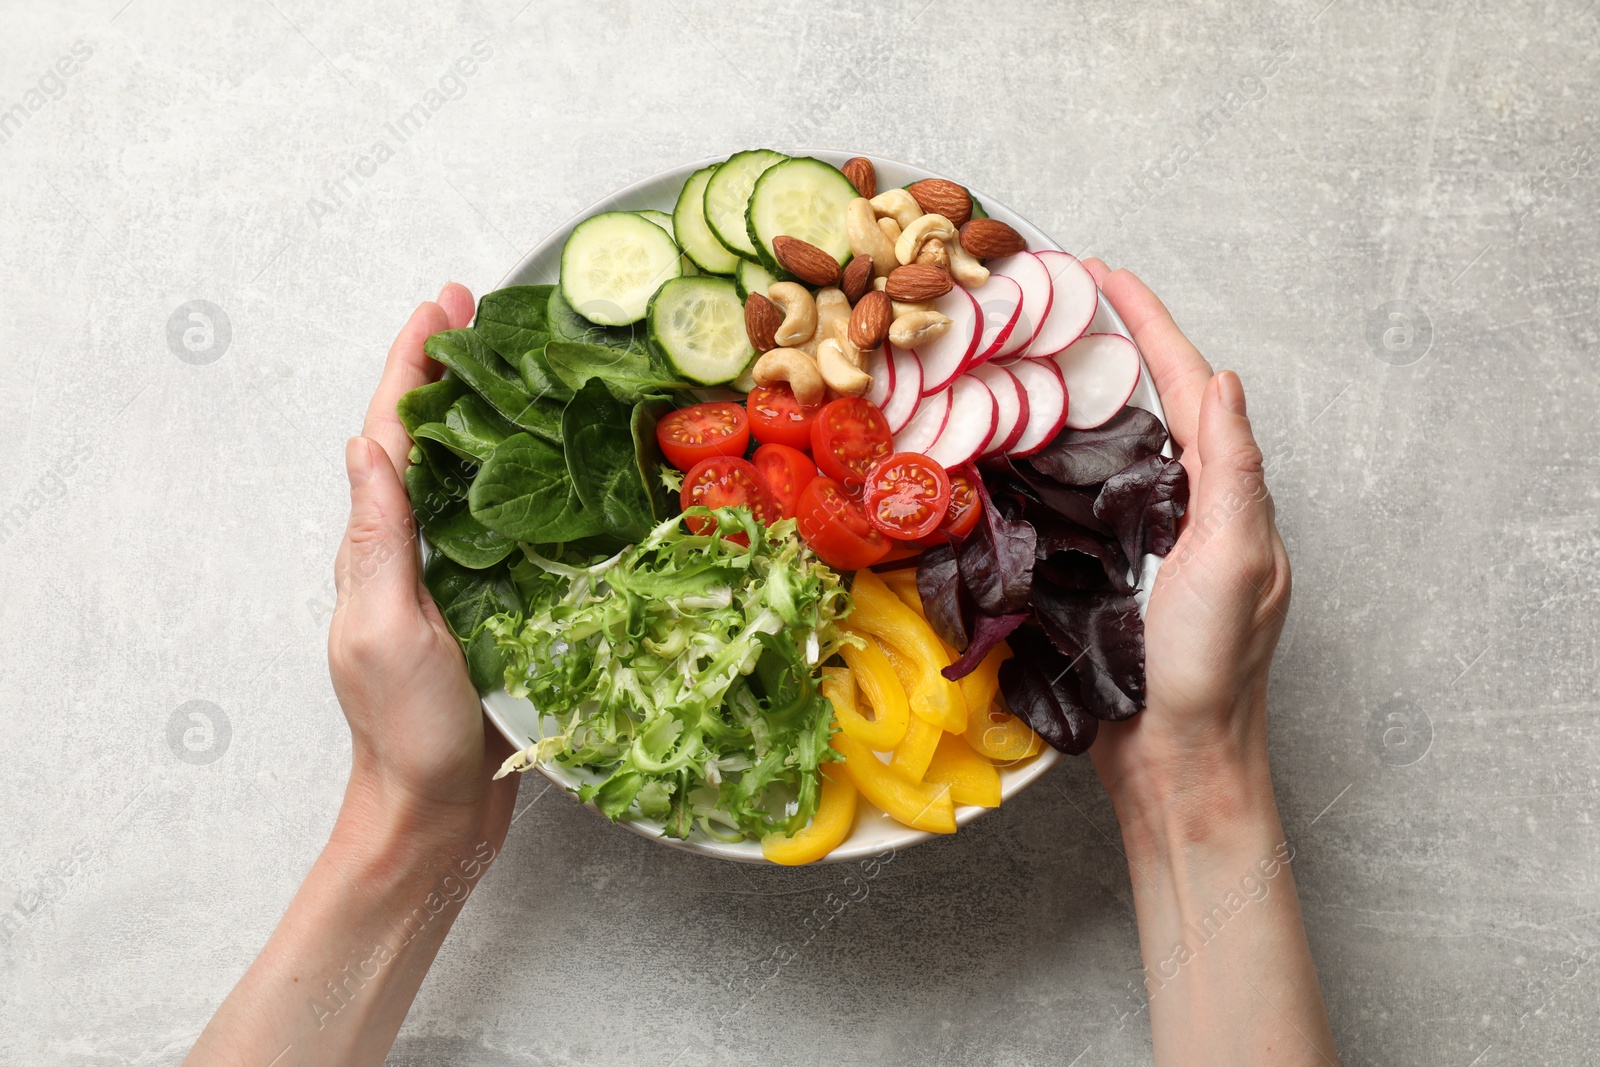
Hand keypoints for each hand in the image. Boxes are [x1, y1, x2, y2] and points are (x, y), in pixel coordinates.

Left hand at [328, 282, 518, 853]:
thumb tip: (365, 444)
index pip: (390, 432)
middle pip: (430, 439)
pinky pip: (510, 525)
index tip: (441, 302)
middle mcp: (413, 551)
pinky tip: (563, 463)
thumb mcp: (383, 630)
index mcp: (378, 547)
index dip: (414, 363)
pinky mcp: (496, 605)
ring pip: (472, 475)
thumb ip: (375, 540)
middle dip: (454, 369)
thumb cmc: (404, 733)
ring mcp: (454, 578)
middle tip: (490, 308)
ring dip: (494, 413)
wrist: (438, 814)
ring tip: (529, 362)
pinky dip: (529, 479)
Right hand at [1079, 261, 1291, 829]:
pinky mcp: (1104, 572)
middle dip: (1108, 346)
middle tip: (1052, 302)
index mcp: (1225, 494)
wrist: (1175, 760)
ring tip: (1027, 354)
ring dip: (1075, 396)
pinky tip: (1015, 448)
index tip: (1102, 274)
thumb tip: (1224, 382)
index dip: (1147, 324)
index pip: (1188, 386)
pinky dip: (1051, 459)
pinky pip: (1078, 498)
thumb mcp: (1237, 560)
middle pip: (1149, 405)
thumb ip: (1234, 471)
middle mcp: (1186, 507)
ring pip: (1111, 448)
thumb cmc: (1212, 668)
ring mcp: (1144, 539)